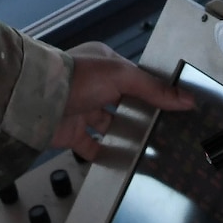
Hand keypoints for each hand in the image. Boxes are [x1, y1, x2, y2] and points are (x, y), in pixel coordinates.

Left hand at [52, 41, 192, 160]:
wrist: (37, 100)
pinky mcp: (71, 131)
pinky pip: (91, 145)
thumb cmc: (75, 77)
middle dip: (139, 114)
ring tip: (147, 147)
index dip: (152, 90)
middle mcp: (91, 84)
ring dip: (123, 134)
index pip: (134, 77)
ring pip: (108, 124)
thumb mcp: (121, 76)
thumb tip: (185, 99)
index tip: (173, 105)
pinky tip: (120, 159)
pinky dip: (103, 153)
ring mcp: (80, 108)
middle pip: (122, 101)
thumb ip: (153, 88)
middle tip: (163, 129)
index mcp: (103, 63)